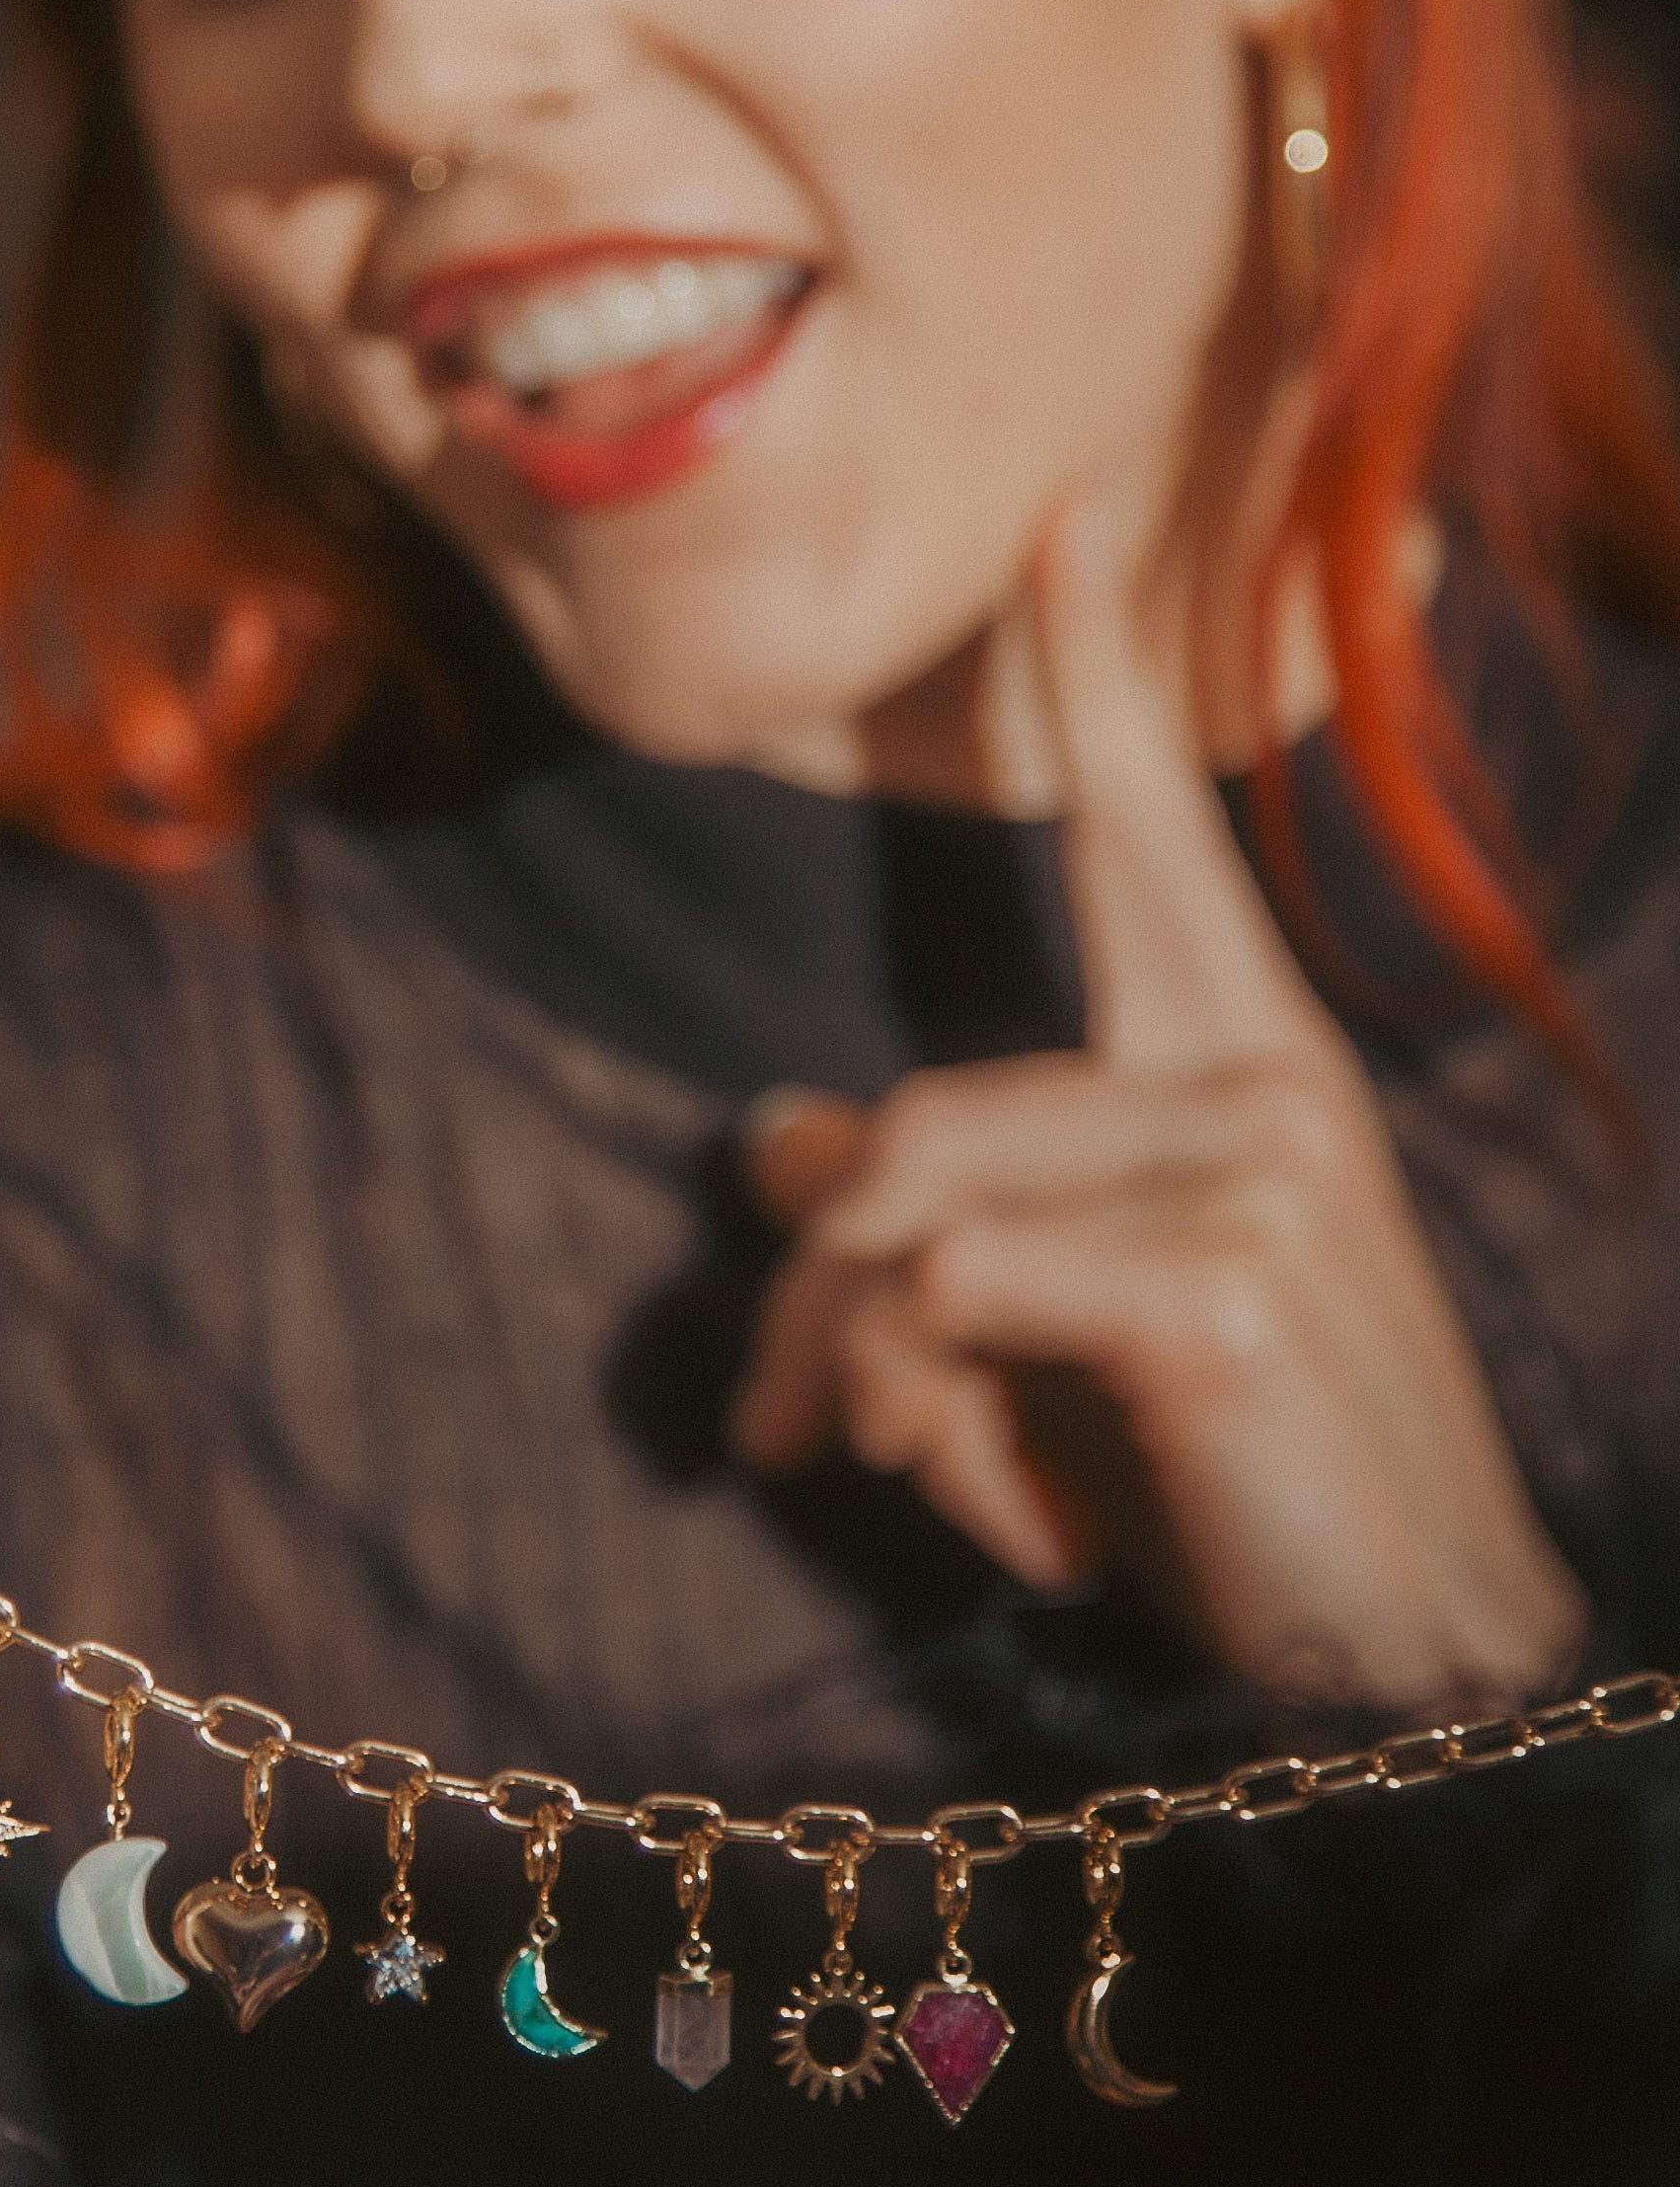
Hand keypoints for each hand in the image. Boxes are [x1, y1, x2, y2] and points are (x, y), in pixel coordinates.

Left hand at [729, 510, 1586, 1714]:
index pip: (1154, 839)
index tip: (1059, 517)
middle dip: (806, 1297)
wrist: (1415, 1669)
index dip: (1097, 675)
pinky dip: (928, 1430)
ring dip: (858, 1378)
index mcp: (1243, 1067)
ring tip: (898, 1482)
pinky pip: (943, 1303)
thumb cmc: (1238, 1490)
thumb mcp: (1059, 1341)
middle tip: (775, 1439)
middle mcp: (1258, 1084)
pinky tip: (1018, 1521)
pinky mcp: (1213, 1284)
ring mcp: (1247, 1172)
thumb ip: (935, 1219)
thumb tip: (771, 1133)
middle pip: (903, 1117)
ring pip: (903, 1215)